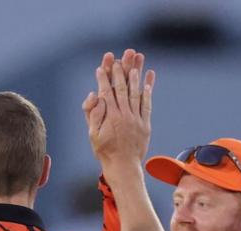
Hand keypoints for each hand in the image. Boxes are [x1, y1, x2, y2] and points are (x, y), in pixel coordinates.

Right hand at [83, 49, 154, 169]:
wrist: (123, 166)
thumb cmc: (104, 150)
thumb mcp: (92, 134)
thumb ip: (92, 114)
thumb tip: (94, 95)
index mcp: (110, 116)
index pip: (106, 92)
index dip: (104, 78)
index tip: (102, 65)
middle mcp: (124, 114)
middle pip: (122, 88)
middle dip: (121, 70)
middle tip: (121, 55)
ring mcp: (136, 118)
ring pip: (136, 92)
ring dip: (136, 74)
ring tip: (136, 59)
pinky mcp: (145, 123)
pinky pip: (147, 103)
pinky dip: (148, 90)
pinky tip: (148, 78)